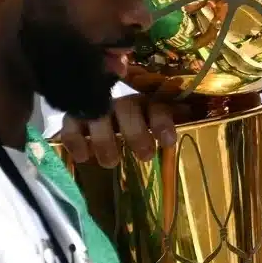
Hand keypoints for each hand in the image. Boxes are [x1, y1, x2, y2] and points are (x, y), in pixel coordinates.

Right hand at [57, 94, 176, 166]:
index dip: (162, 122)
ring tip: (111, 162)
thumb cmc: (140, 127)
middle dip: (135, 132)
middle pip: (127, 108)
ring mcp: (97, 107)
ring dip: (105, 139)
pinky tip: (83, 157)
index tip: (168, 141)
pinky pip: (71, 124)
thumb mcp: (157, 127)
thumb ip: (170, 128)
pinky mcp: (74, 117)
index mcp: (147, 102)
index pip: (157, 105)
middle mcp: (122, 100)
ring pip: (98, 115)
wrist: (100, 117)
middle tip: (144, 155)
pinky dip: (75, 140)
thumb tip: (190, 126)